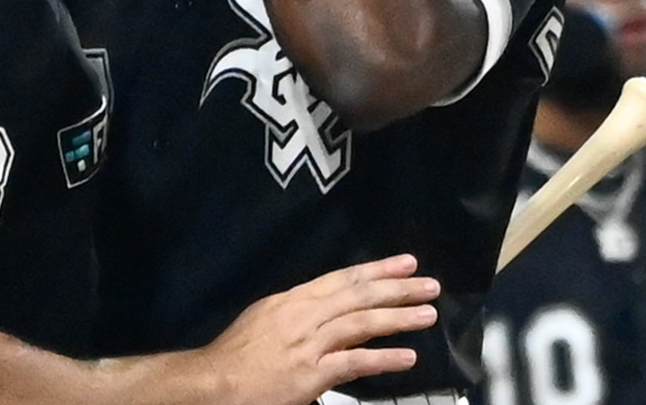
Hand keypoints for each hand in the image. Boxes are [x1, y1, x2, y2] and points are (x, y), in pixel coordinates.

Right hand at [199, 254, 438, 404]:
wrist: (216, 381)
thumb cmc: (238, 354)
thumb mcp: (266, 317)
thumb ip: (299, 311)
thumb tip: (328, 307)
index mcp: (293, 299)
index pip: (342, 279)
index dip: (376, 270)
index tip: (405, 264)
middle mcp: (304, 315)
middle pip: (358, 295)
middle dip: (397, 288)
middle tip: (429, 284)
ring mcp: (309, 344)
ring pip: (361, 323)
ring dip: (398, 317)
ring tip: (428, 314)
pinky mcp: (311, 373)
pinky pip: (353, 362)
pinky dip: (382, 358)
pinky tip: (407, 357)